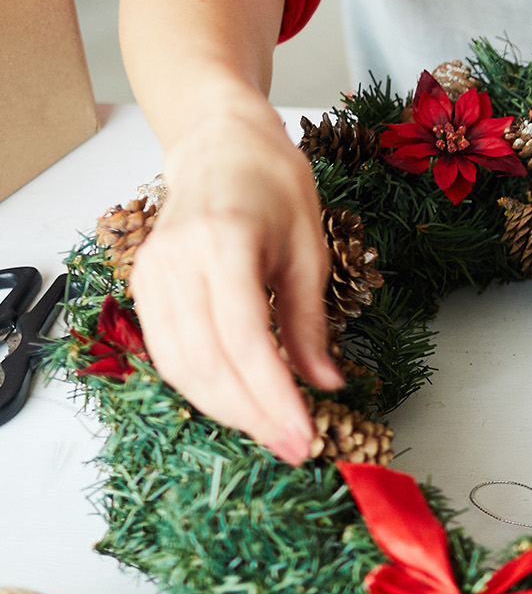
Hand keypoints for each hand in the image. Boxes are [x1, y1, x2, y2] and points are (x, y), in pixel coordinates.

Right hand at [131, 96, 338, 462]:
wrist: (221, 145)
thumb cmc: (273, 187)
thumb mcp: (310, 252)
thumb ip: (310, 323)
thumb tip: (326, 384)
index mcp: (224, 243)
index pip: (245, 340)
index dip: (273, 396)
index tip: (304, 435)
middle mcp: (177, 260)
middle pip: (208, 361)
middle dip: (252, 414)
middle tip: (294, 448)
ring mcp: (152, 273)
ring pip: (180, 364)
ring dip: (225, 408)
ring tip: (271, 433)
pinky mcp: (143, 285)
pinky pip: (167, 350)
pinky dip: (201, 386)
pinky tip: (238, 404)